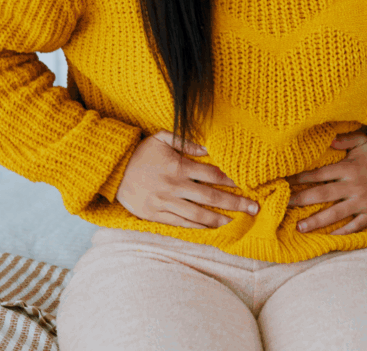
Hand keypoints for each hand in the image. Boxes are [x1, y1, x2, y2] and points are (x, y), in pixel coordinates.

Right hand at [116, 130, 259, 228]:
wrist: (113, 171)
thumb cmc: (141, 152)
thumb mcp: (162, 138)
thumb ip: (186, 142)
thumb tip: (208, 148)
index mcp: (178, 167)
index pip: (212, 175)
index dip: (232, 181)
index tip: (247, 185)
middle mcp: (174, 186)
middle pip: (211, 197)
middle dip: (235, 203)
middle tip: (254, 208)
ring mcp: (164, 203)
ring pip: (197, 214)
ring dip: (218, 218)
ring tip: (234, 221)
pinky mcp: (156, 215)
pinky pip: (180, 223)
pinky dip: (197, 227)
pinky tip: (210, 227)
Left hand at [285, 128, 366, 234]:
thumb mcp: (363, 142)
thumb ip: (346, 139)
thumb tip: (329, 138)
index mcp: (349, 169)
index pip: (320, 174)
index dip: (301, 178)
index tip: (285, 182)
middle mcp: (354, 186)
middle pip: (323, 195)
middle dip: (302, 200)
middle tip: (284, 205)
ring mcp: (362, 202)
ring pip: (336, 214)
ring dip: (316, 221)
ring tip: (299, 228)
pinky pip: (355, 225)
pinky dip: (342, 232)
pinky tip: (327, 237)